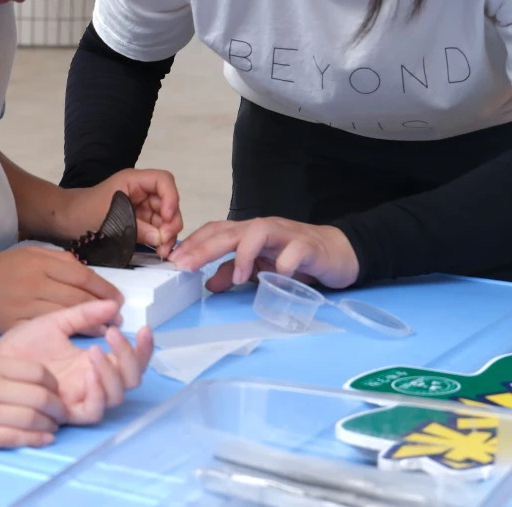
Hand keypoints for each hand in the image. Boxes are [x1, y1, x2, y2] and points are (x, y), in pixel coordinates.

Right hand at [0, 245, 122, 333]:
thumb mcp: (28, 253)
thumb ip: (57, 259)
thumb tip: (85, 270)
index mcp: (39, 261)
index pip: (81, 275)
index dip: (104, 289)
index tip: (118, 300)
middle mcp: (34, 282)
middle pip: (77, 296)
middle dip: (103, 308)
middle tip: (119, 318)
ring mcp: (23, 304)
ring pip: (66, 316)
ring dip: (91, 325)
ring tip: (107, 331)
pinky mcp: (14, 324)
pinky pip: (46, 332)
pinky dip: (67, 337)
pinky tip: (81, 341)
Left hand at [0, 300, 153, 424]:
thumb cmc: (22, 345)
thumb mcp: (57, 322)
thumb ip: (84, 314)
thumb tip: (114, 305)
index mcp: (94, 361)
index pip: (129, 360)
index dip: (142, 348)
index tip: (143, 327)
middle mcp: (93, 381)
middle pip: (131, 380)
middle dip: (131, 358)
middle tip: (113, 334)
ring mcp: (81, 397)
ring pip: (116, 397)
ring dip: (112, 373)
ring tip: (94, 351)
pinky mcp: (66, 411)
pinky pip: (93, 411)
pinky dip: (96, 392)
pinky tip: (87, 372)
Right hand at [0, 350, 67, 448]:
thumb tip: (22, 374)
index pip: (36, 371)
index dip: (51, 382)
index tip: (54, 388)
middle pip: (39, 396)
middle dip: (56, 405)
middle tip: (60, 410)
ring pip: (30, 418)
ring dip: (49, 424)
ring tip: (53, 426)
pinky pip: (13, 438)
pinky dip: (34, 439)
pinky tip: (43, 438)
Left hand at [64, 169, 183, 258]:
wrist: (64, 221)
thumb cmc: (82, 212)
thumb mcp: (111, 220)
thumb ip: (137, 228)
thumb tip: (162, 239)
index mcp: (133, 181)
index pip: (163, 181)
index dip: (171, 198)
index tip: (167, 217)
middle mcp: (141, 192)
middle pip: (168, 202)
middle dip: (171, 222)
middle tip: (166, 242)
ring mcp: (141, 207)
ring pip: (165, 218)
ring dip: (167, 234)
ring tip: (162, 252)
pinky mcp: (139, 222)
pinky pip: (156, 229)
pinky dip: (160, 240)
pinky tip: (158, 251)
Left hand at [169, 217, 359, 290]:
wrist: (339, 253)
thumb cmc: (296, 257)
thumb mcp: (260, 267)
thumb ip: (234, 271)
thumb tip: (208, 283)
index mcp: (249, 233)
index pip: (216, 230)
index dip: (194, 242)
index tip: (173, 260)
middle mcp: (264, 229)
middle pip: (230, 230)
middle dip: (204, 247)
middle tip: (184, 265)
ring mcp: (286, 234)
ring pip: (259, 232)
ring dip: (243, 253)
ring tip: (235, 277)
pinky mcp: (308, 246)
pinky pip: (294, 251)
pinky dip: (283, 264)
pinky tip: (276, 278)